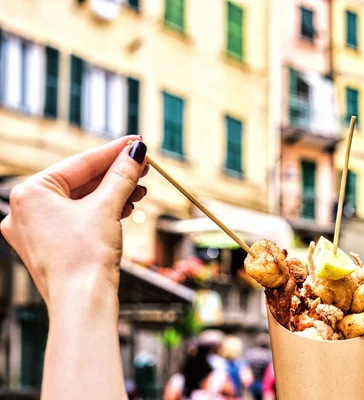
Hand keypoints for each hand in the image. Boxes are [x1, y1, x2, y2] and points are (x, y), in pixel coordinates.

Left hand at [0, 136, 147, 309]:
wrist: (81, 304)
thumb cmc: (85, 256)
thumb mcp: (107, 208)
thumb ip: (121, 176)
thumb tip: (136, 151)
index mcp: (29, 193)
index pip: (80, 163)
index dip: (113, 152)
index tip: (137, 142)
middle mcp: (25, 210)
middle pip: (81, 182)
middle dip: (116, 175)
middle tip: (144, 166)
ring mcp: (36, 230)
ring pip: (81, 201)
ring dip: (113, 194)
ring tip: (140, 189)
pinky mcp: (50, 247)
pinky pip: (78, 219)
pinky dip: (102, 212)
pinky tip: (126, 207)